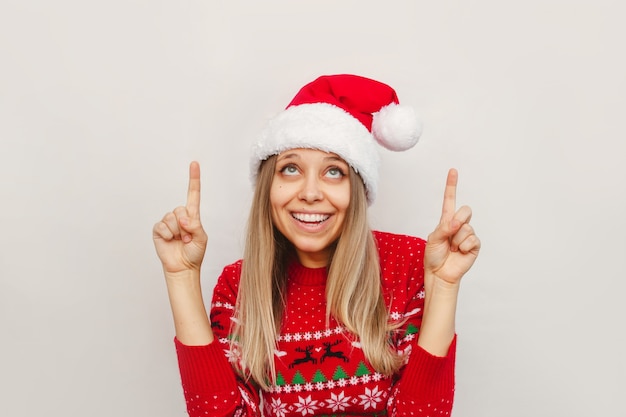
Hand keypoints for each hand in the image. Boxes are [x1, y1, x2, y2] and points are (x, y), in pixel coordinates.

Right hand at [153, 161, 207, 273]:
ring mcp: (168, 223)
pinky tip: (170, 241)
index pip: (193, 194)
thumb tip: (183, 219)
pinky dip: (167, 234)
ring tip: (180, 241)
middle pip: (180, 209)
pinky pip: (161, 226)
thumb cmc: (194, 253)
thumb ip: (195, 226)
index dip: (194, 179)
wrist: (183, 267)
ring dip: (177, 232)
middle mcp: (180, 216)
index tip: (194, 164)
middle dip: (185, 225)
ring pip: (171, 218)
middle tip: (187, 238)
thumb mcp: (202, 238)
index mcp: (192, 216)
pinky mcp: (158, 230)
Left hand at [424, 169, 479, 285]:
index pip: (450, 200)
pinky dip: (463, 247)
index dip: (451, 185)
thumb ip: (444, 228)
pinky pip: (472, 239)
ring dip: (457, 240)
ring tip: (452, 248)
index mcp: (446, 220)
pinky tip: (459, 252)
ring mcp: (467, 234)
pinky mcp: (474, 245)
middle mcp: (458, 225)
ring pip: (467, 227)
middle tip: (450, 234)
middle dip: (458, 221)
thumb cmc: (434, 256)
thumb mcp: (433, 240)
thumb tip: (458, 223)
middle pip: (465, 210)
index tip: (453, 171)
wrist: (440, 273)